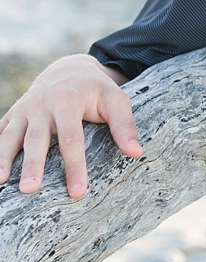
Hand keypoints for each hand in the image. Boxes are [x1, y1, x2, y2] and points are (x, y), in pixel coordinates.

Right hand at [0, 54, 141, 198]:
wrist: (69, 69)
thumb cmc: (96, 90)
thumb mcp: (116, 100)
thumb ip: (124, 125)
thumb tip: (136, 153)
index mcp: (67, 101)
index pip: (71, 139)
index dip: (74, 166)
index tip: (77, 192)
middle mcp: (41, 106)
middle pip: (36, 139)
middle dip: (32, 165)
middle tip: (29, 190)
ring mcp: (23, 111)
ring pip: (9, 136)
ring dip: (3, 159)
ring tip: (0, 182)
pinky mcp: (12, 116)